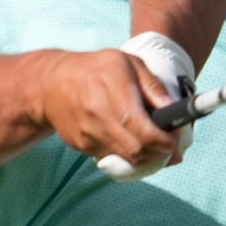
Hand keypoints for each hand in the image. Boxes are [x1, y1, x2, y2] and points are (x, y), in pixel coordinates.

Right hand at [36, 48, 184, 177]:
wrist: (50, 84)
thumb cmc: (95, 69)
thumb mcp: (129, 64)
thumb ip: (153, 87)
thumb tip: (175, 110)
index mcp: (116, 98)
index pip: (148, 134)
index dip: (168, 142)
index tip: (176, 136)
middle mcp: (101, 121)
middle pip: (139, 153)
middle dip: (159, 153)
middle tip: (168, 143)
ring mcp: (90, 138)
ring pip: (127, 161)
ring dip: (145, 156)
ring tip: (150, 139)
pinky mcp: (82, 148)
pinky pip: (112, 158)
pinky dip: (126, 153)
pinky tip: (128, 137)